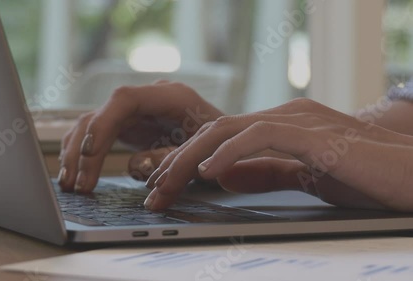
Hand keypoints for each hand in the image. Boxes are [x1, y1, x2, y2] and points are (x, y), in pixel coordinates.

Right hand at [59, 81, 222, 192]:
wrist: (226, 139)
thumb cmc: (220, 143)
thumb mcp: (203, 152)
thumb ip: (172, 157)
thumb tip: (136, 166)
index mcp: (169, 96)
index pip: (123, 99)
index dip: (102, 124)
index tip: (89, 153)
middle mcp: (146, 99)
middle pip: (100, 115)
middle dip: (83, 150)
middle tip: (77, 184)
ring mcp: (134, 112)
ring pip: (92, 125)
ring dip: (76, 155)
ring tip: (69, 186)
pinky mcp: (128, 126)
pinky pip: (97, 136)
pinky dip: (82, 156)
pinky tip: (74, 176)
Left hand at [145, 98, 412, 211]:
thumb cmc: (365, 178)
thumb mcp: (304, 177)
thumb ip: (266, 172)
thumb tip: (224, 177)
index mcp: (280, 125)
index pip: (220, 137)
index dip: (186, 159)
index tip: (164, 184)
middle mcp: (284, 116)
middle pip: (215, 131)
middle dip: (177, 159)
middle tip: (153, 188)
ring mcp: (298, 120)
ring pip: (228, 129)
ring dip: (191, 157)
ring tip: (167, 184)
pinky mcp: (313, 134)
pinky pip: (260, 136)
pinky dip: (229, 152)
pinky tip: (208, 172)